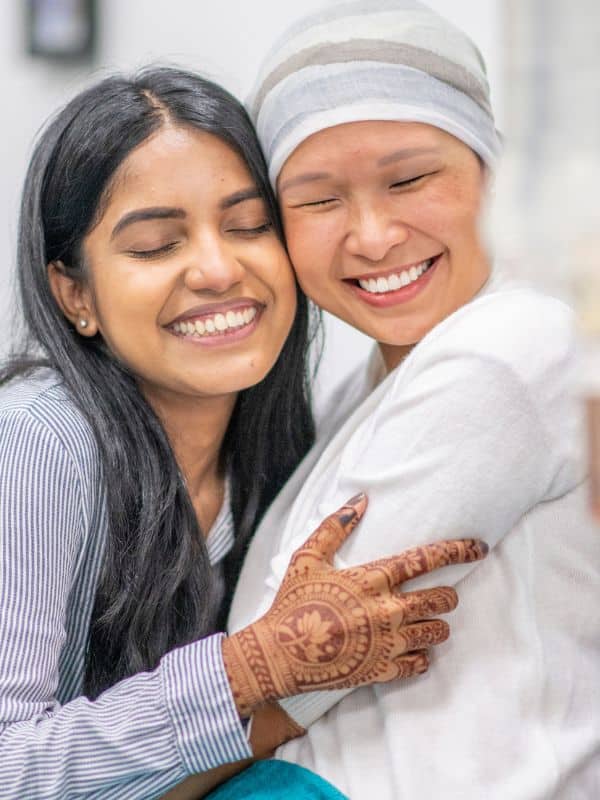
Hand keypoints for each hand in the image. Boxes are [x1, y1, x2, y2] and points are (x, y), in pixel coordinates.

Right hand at [222, 494, 487, 716]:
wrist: (278, 655)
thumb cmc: (292, 603)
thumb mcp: (307, 557)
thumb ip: (336, 526)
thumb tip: (362, 499)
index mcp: (373, 579)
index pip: (426, 560)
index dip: (458, 551)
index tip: (479, 547)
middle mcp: (387, 610)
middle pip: (440, 598)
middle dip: (448, 595)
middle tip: (444, 595)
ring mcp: (388, 643)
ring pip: (435, 631)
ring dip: (438, 624)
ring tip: (431, 621)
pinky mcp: (383, 670)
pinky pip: (420, 663)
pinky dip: (422, 656)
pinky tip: (415, 651)